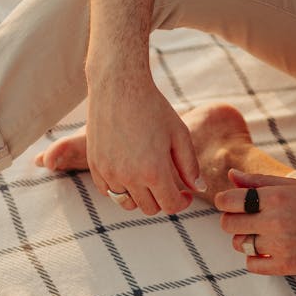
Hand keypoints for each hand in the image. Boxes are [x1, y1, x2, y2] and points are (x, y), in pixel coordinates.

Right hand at [85, 77, 200, 214]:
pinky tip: (129, 172)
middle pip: (149, 208)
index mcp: (154, 171)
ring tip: (147, 178)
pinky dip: (120, 188)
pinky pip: (108, 192)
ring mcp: (109, 173)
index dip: (182, 203)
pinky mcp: (95, 167)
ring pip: (127, 203)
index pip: (170, 206)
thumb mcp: (179, 134)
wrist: (118, 86)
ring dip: (140, 196)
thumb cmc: (153, 107)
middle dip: (162, 200)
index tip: (185, 194)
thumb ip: (190, 166)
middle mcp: (129, 177)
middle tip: (168, 184)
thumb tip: (199, 189)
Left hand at [216, 170, 295, 274]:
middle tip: (246, 219)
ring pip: (239, 245)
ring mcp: (281, 246)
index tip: (229, 203)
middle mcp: (277, 221)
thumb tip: (231, 175)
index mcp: (276, 198)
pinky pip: (251, 265)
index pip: (229, 201)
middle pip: (228, 224)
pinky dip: (255, 258)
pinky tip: (268, 250)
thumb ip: (258, 181)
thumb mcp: (291, 186)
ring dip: (244, 239)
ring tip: (261, 234)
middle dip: (232, 221)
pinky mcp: (287, 266)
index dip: (224, 202)